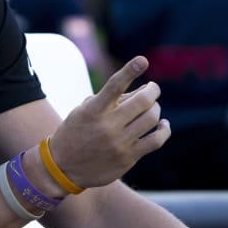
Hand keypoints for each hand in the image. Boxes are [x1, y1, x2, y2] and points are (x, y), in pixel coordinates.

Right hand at [48, 56, 170, 187]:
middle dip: (152, 90)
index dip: (130, 70)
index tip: (143, 60)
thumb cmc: (75, 133)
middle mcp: (106, 126)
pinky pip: (156, 140)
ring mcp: (118, 143)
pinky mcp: (128, 157)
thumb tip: (143, 91)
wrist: (63, 167)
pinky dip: (164, 129)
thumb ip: (109, 100)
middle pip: (142, 101)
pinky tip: (163, 125)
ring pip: (151, 118)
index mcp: (92, 111)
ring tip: (152, 107)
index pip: (114, 86)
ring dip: (156, 108)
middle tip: (152, 88)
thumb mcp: (83, 112)